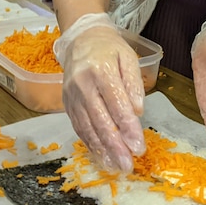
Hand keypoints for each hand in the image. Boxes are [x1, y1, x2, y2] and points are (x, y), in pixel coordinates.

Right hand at [53, 12, 145, 171]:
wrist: (81, 39)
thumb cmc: (109, 48)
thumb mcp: (128, 57)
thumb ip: (133, 82)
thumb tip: (138, 110)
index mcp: (101, 69)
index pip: (116, 103)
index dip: (127, 127)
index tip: (138, 146)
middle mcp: (83, 83)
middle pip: (100, 119)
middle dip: (115, 145)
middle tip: (128, 164)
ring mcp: (72, 94)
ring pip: (87, 126)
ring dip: (102, 149)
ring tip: (115, 165)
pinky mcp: (67, 102)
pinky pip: (78, 126)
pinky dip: (89, 143)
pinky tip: (101, 155)